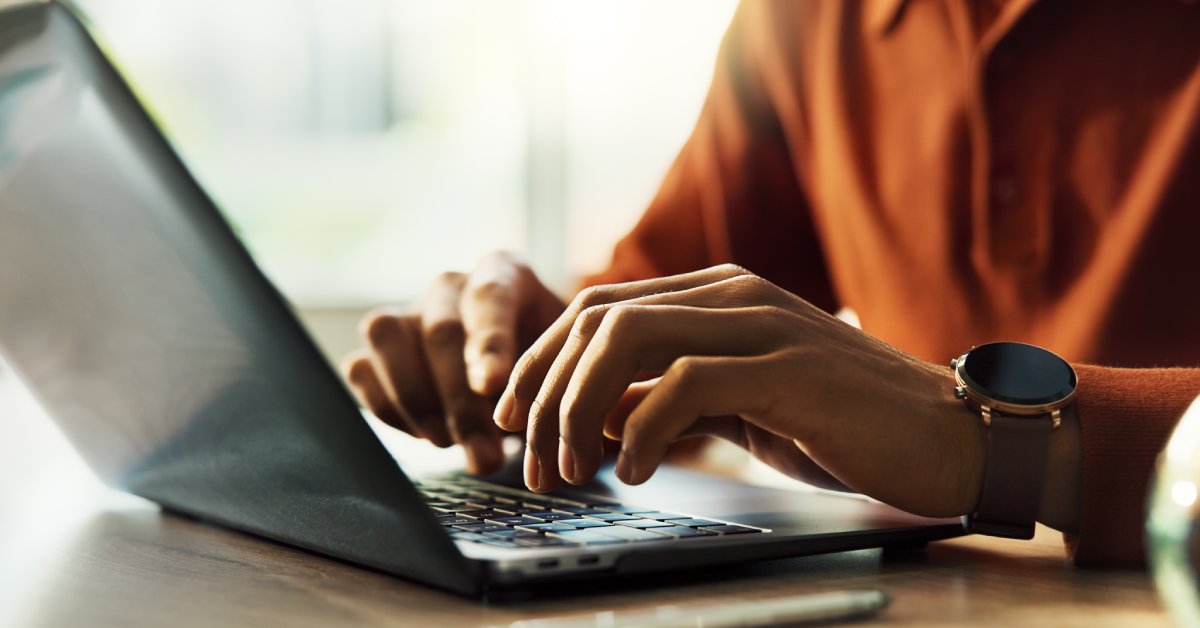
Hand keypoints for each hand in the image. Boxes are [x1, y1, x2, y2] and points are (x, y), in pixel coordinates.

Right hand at [342, 252, 564, 473]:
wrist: (522, 382)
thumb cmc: (550, 368)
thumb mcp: (567, 365)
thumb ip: (556, 381)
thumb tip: (539, 425)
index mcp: (504, 272)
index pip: (491, 295)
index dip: (489, 342)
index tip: (491, 385)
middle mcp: (452, 286)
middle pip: (441, 330)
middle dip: (460, 401)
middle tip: (485, 455)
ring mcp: (409, 312)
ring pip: (386, 335)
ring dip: (415, 399)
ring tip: (448, 444)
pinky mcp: (377, 348)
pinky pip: (361, 368)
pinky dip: (389, 408)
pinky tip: (428, 435)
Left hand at [495, 264, 984, 517]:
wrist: (950, 437)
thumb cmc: (844, 425)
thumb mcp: (741, 405)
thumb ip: (675, 397)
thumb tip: (601, 419)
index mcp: (717, 295)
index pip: (598, 308)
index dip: (543, 360)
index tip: (515, 414)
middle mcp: (732, 294)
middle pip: (598, 319)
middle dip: (547, 389)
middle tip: (532, 457)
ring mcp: (760, 324)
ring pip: (627, 338)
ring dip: (580, 407)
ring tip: (569, 466)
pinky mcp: (787, 368)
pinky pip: (683, 383)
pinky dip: (638, 429)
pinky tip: (631, 470)